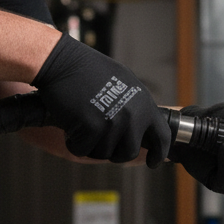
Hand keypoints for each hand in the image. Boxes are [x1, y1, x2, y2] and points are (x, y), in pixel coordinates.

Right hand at [31, 33, 170, 166]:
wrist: (61, 61)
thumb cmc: (88, 70)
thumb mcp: (125, 84)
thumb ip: (137, 107)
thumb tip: (145, 129)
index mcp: (144, 104)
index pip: (162, 136)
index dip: (159, 154)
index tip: (153, 162)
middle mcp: (133, 115)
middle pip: (130, 153)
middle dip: (115, 153)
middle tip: (101, 142)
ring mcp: (113, 122)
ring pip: (105, 154)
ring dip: (91, 145)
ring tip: (83, 126)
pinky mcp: (91, 128)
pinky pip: (83, 150)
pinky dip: (74, 143)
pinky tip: (71, 127)